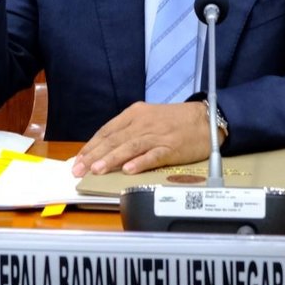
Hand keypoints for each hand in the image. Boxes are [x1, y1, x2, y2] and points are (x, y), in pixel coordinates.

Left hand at [72, 102, 211, 175]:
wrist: (206, 118)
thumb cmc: (175, 121)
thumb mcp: (148, 119)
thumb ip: (129, 131)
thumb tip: (106, 149)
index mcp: (135, 114)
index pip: (107, 130)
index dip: (91, 146)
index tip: (78, 160)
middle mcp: (143, 123)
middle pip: (114, 139)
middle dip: (94, 155)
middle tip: (79, 170)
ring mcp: (157, 135)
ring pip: (130, 147)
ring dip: (112, 159)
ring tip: (97, 170)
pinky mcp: (171, 147)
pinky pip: (153, 155)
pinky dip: (140, 162)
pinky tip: (129, 170)